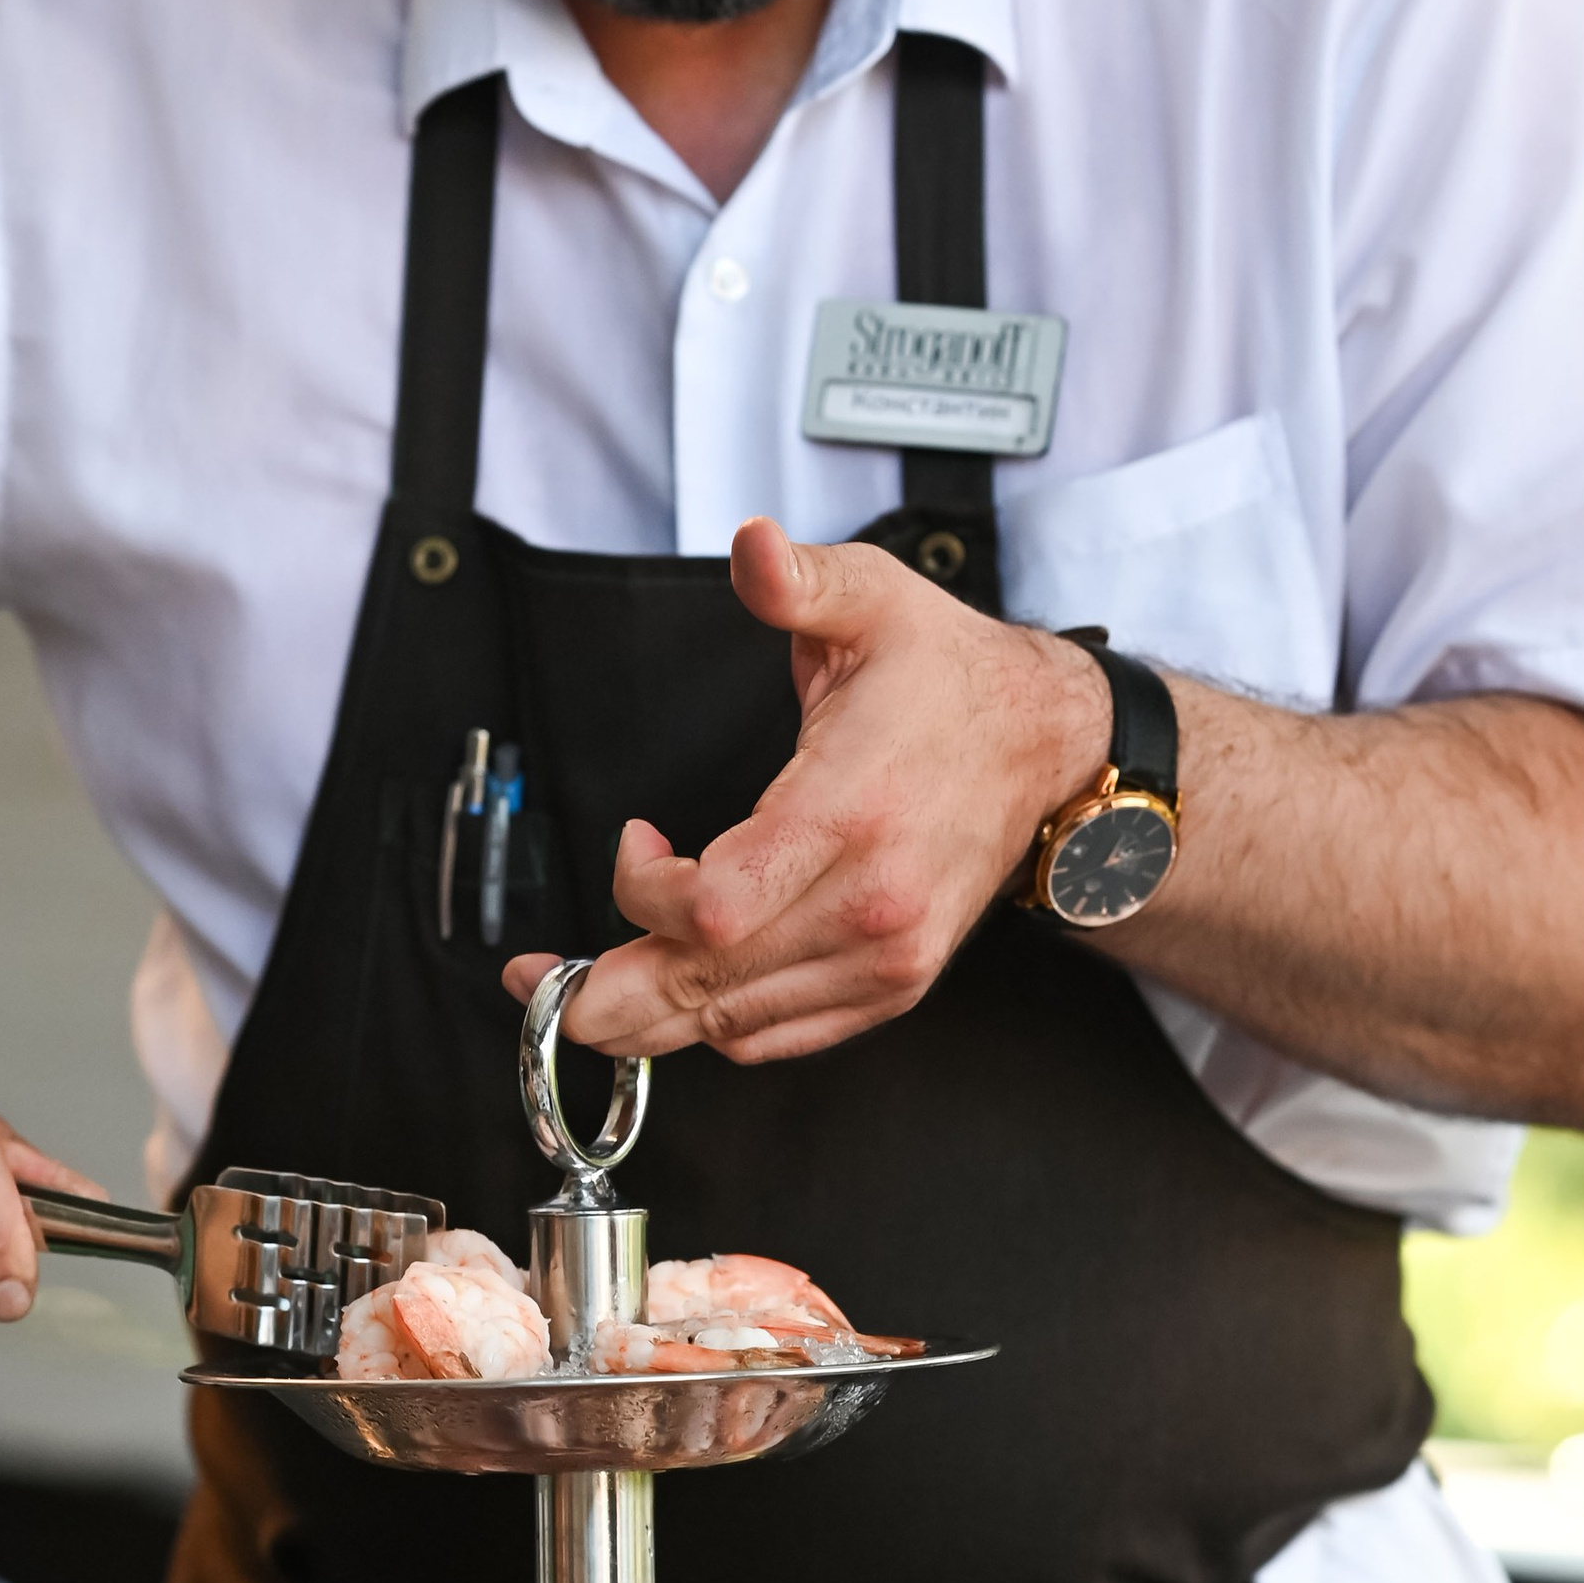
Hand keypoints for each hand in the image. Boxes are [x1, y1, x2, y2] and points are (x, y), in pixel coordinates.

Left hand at [503, 515, 1113, 1063]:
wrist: (1047, 747)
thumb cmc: (950, 678)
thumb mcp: (874, 600)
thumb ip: (798, 580)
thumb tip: (752, 547)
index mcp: (849, 814)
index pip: (710, 909)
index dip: (641, 892)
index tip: (636, 838)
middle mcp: (871, 904)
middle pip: (704, 986)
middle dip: (602, 994)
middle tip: (536, 982)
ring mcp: (886, 955)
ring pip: (732, 1023)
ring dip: (650, 1011)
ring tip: (592, 982)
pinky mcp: (892, 984)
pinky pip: (776, 1035)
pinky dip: (715, 1020)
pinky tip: (682, 982)